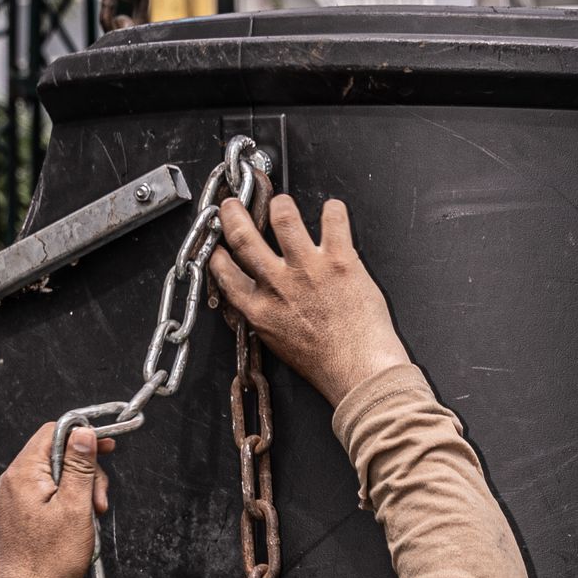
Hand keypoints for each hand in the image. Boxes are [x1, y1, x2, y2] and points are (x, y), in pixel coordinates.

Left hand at [0, 419, 110, 577]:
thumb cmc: (48, 560)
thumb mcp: (75, 506)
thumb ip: (79, 466)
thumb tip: (83, 434)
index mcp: (24, 473)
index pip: (53, 432)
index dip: (82, 436)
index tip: (105, 447)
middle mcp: (14, 481)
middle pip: (57, 454)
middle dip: (85, 472)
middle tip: (99, 500)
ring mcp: (15, 497)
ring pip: (55, 476)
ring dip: (79, 491)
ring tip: (90, 517)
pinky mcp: (20, 512)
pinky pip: (48, 494)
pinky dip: (67, 502)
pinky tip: (77, 522)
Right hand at [209, 191, 406, 407]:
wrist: (359, 372)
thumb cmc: (324, 364)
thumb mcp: (278, 343)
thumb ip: (265, 316)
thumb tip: (259, 300)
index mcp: (259, 309)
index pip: (225, 272)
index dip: (219, 253)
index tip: (220, 243)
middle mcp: (278, 285)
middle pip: (243, 236)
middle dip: (233, 213)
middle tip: (232, 204)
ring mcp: (308, 269)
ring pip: (283, 215)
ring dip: (281, 204)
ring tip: (284, 204)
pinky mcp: (339, 261)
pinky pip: (332, 219)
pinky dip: (333, 210)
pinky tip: (332, 212)